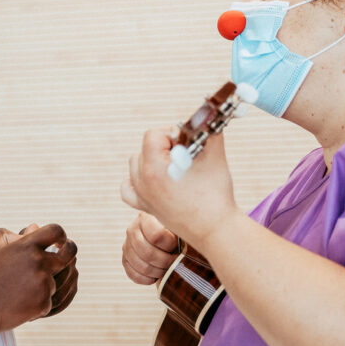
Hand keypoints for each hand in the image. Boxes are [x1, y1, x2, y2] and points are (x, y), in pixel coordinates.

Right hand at [0, 223, 75, 333]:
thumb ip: (14, 235)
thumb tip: (36, 226)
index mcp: (27, 245)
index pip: (56, 231)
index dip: (61, 235)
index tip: (58, 242)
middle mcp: (39, 262)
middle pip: (70, 254)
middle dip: (69, 254)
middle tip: (65, 260)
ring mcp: (43, 283)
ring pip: (56, 282)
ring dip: (44, 287)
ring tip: (21, 292)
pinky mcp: (43, 303)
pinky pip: (49, 302)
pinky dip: (37, 305)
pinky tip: (19, 306)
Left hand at [120, 127, 239, 245]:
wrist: (215, 230)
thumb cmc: (216, 195)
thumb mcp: (215, 155)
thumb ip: (208, 130)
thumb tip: (207, 115)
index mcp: (153, 168)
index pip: (153, 134)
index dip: (172, 133)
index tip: (187, 143)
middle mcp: (141, 181)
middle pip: (144, 147)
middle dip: (165, 146)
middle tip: (185, 154)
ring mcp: (141, 195)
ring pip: (136, 164)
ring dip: (153, 159)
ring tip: (174, 166)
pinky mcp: (144, 207)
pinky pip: (128, 187)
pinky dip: (138, 179)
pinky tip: (154, 179)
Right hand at [122, 212, 177, 284]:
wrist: (165, 238)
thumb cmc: (175, 232)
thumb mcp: (177, 226)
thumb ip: (180, 230)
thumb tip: (187, 242)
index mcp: (146, 218)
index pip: (156, 236)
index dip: (170, 245)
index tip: (177, 245)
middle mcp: (132, 230)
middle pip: (148, 253)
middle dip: (165, 261)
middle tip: (175, 261)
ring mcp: (127, 246)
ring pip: (142, 266)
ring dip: (158, 271)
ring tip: (168, 268)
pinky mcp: (125, 260)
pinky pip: (134, 275)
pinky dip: (148, 279)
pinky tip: (157, 274)